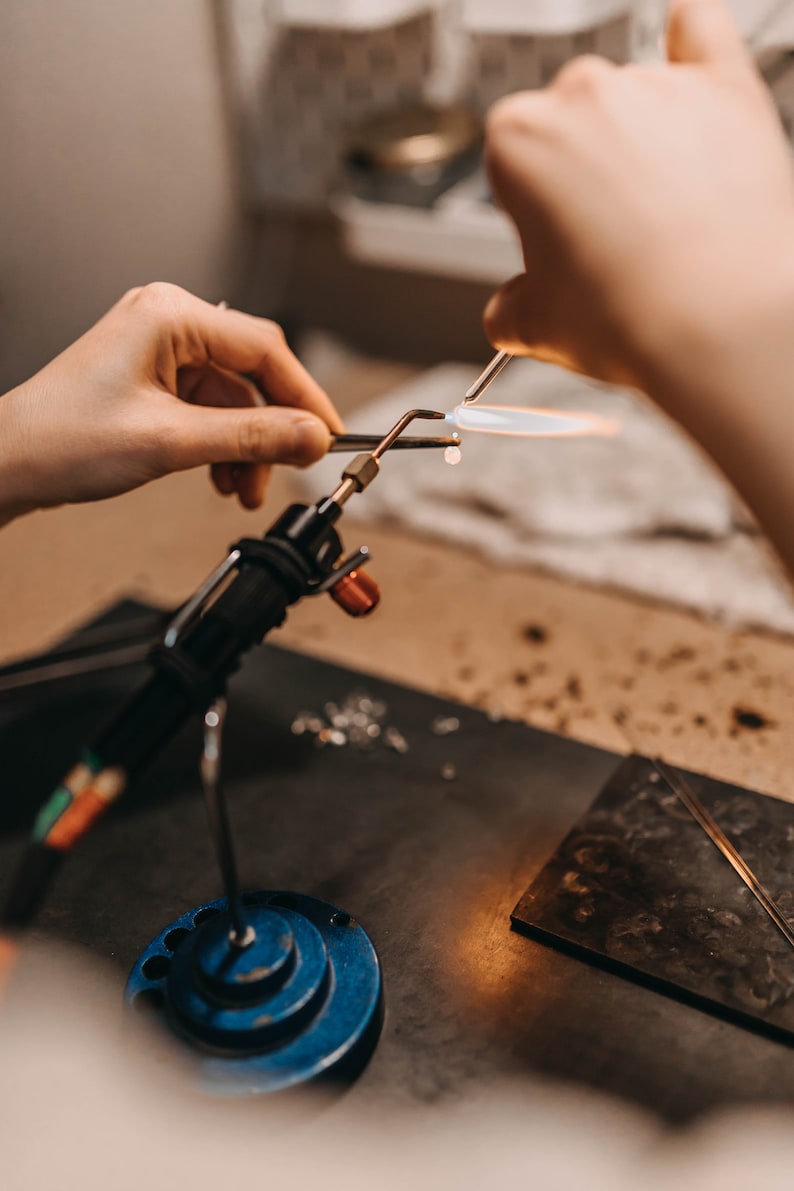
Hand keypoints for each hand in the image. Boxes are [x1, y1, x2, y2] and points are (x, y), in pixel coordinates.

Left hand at [0, 283, 343, 523]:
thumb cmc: (64, 440)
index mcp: (170, 315)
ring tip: (244, 489)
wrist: (11, 464)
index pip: (265, 350)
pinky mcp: (153, 380)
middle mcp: (167, 323)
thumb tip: (310, 437)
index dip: (305, 397)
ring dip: (247, 448)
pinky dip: (223, 446)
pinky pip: (209, 410)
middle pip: (252, 375)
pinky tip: (223, 477)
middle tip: (291, 470)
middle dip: (271, 431)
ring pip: (233, 399)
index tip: (330, 436)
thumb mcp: (172, 442)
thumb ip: (252, 438)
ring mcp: (159, 351)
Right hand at [483, 0, 793, 573]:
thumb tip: (509, 312)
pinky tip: (694, 45)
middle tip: (619, 252)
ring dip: (643, 144)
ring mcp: (656, 84)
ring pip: (635, 99)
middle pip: (569, 127)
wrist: (726, 325)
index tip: (567, 257)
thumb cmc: (631, 325)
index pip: (510, 164)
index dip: (538, 217)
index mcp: (516, 142)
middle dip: (585, 183)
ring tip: (674, 219)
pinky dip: (697, 41)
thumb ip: (513, 306)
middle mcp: (580, 94)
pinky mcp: (727, 91)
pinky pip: (703, 33)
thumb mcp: (540, 326)